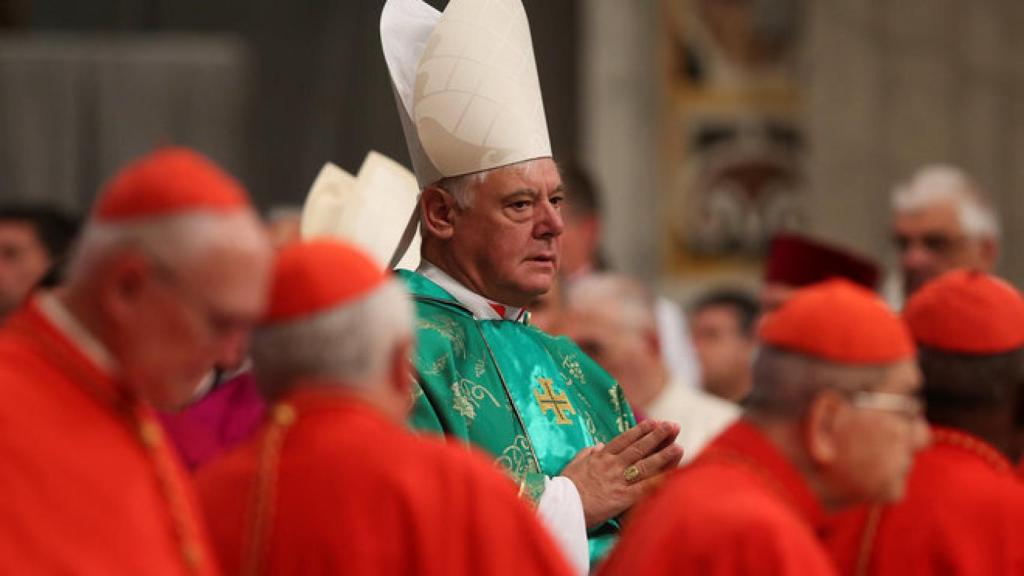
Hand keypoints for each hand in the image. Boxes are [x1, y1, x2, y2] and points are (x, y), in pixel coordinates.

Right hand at [560, 419, 682, 527]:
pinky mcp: (622, 497)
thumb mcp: (574, 464)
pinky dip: (658, 482)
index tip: (654, 422)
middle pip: (639, 448)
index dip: (641, 430)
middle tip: (673, 426)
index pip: (625, 439)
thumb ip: (588, 453)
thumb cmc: (566, 486)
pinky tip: (671, 476)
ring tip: (678, 446)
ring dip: (663, 455)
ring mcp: (618, 480)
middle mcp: (612, 465)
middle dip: (657, 436)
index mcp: (601, 457)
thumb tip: (599, 446)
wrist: (562, 506)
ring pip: (645, 465)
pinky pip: (644, 488)